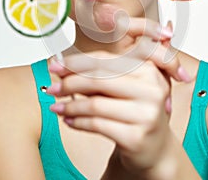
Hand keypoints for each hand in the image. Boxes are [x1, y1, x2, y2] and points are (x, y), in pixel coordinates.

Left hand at [46, 18, 190, 175]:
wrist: (155, 147)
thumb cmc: (134, 111)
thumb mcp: (122, 88)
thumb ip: (98, 76)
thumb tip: (61, 66)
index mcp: (148, 69)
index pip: (105, 60)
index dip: (76, 62)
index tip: (56, 65)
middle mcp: (151, 89)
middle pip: (99, 79)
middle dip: (70, 82)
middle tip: (52, 88)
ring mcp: (147, 113)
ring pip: (95, 104)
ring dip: (70, 105)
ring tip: (56, 106)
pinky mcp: (137, 137)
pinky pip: (97, 125)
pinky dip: (78, 122)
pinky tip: (68, 120)